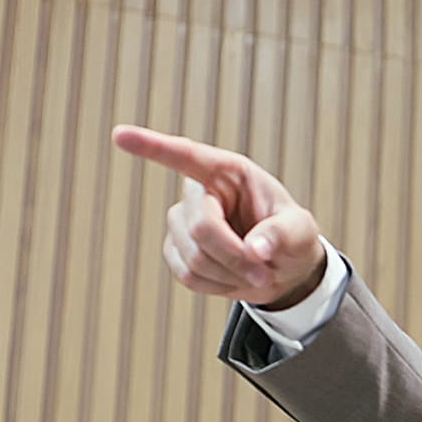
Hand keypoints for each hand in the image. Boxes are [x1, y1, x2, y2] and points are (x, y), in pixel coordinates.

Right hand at [112, 125, 326, 308]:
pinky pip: (187, 275)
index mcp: (229, 172)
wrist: (282, 267)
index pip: (187, 156)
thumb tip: (256, 249)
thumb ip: (283, 235)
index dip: (153, 147)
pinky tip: (234, 280)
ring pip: (193, 256)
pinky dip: (217, 286)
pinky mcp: (176, 249)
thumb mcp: (301, 231)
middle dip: (235, 257)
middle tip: (265, 272)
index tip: (119, 135)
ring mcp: (182, 221)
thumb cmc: (291, 237)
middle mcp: (200, 192)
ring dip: (230, 275)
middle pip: (200, 228)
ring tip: (257, 274)